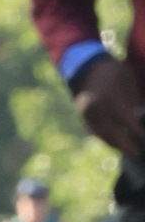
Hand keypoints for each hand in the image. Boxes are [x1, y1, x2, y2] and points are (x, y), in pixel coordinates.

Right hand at [70, 48, 144, 165]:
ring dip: (116, 145)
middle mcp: (97, 109)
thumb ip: (134, 101)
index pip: (128, 122)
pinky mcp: (83, 117)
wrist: (87, 67)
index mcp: (110, 98)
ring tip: (128, 151)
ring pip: (103, 136)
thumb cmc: (114, 72)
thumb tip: (139, 118)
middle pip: (113, 134)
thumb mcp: (129, 81)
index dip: (138, 133)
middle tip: (137, 154)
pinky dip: (106, 139)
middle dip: (126, 145)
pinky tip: (116, 143)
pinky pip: (95, 132)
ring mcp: (87, 114)